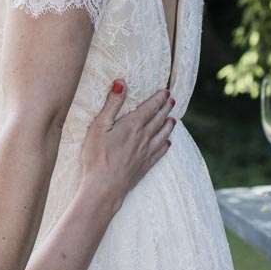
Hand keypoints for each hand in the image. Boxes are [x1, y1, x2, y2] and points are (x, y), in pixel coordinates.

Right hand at [79, 82, 172, 213]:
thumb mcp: (99, 125)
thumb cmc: (97, 155)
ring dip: (168, 125)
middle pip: (158, 119)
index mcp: (133, 125)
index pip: (150, 107)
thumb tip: (121, 83)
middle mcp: (144, 137)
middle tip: (172, 101)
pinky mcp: (145, 165)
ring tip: (173, 119)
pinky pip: (160, 152)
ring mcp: (146, 152)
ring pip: (162, 135)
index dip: (158, 98)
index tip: (166, 92)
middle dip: (166, 108)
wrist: (105, 186)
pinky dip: (166, 145)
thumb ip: (112, 104)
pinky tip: (168, 144)